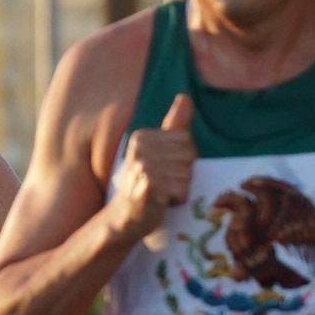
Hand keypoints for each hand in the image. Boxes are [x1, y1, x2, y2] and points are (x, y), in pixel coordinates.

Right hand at [108, 90, 196, 239]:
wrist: (125, 217)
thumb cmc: (146, 183)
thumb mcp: (158, 151)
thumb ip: (173, 125)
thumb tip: (185, 96)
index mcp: (142, 137)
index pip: (186, 141)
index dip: (183, 160)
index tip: (164, 170)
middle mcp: (140, 149)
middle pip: (189, 157)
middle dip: (183, 175)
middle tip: (164, 184)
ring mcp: (144, 168)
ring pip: (187, 175)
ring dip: (180, 189)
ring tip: (162, 193)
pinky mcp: (150, 187)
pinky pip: (183, 190)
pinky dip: (177, 200)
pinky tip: (161, 203)